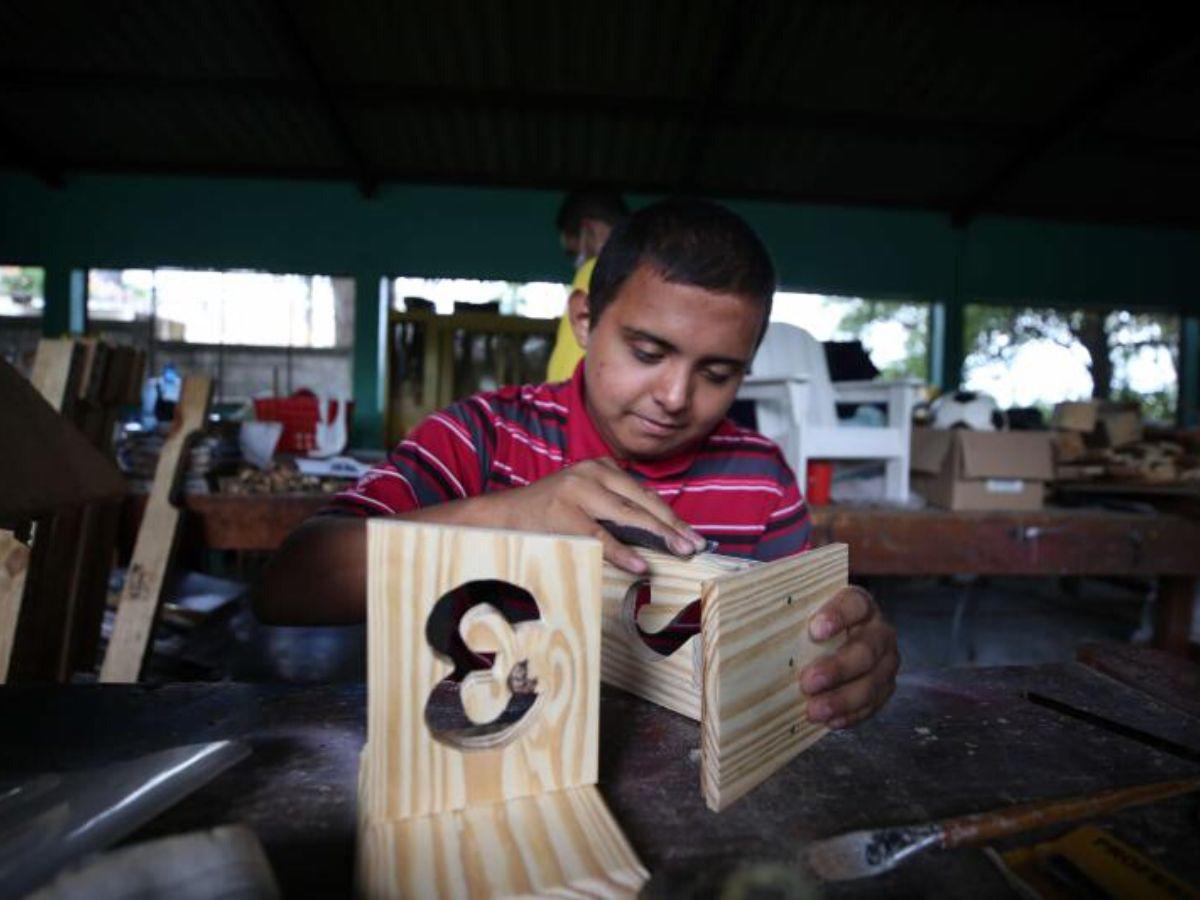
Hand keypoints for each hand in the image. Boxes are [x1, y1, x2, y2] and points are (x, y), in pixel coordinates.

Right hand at [493, 458, 707, 573]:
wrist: (500, 517)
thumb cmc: (547, 514)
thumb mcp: (584, 499)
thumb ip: (615, 506)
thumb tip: (659, 532)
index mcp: (600, 467)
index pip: (644, 493)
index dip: (671, 516)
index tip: (694, 536)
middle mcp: (591, 473)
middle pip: (642, 502)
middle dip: (672, 526)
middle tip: (696, 546)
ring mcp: (577, 493)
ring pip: (628, 515)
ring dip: (658, 535)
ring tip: (680, 551)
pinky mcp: (563, 516)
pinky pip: (600, 537)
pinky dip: (623, 553)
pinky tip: (641, 565)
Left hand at [798, 585, 898, 729]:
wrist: (832, 640)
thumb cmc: (811, 623)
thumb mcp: (804, 610)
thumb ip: (788, 610)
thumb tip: (745, 606)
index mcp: (859, 604)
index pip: (855, 605)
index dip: (838, 616)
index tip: (814, 630)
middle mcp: (878, 631)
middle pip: (866, 649)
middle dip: (837, 668)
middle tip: (808, 682)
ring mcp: (885, 661)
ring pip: (872, 682)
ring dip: (843, 699)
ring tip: (814, 710)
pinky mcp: (884, 687)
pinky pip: (873, 705)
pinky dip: (851, 715)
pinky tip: (830, 721)